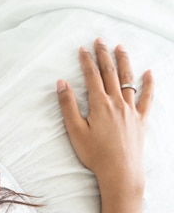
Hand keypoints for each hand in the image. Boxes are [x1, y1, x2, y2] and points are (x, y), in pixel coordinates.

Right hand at [57, 39, 152, 196]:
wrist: (121, 171)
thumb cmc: (95, 154)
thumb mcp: (75, 131)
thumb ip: (68, 106)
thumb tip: (61, 83)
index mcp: (99, 104)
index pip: (91, 76)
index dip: (86, 61)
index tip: (82, 49)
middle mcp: (117, 102)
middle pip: (110, 73)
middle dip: (104, 55)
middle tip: (100, 41)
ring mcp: (131, 109)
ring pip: (128, 80)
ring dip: (124, 62)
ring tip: (121, 48)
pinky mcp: (141, 119)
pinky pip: (147, 97)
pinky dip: (149, 84)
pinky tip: (149, 73)